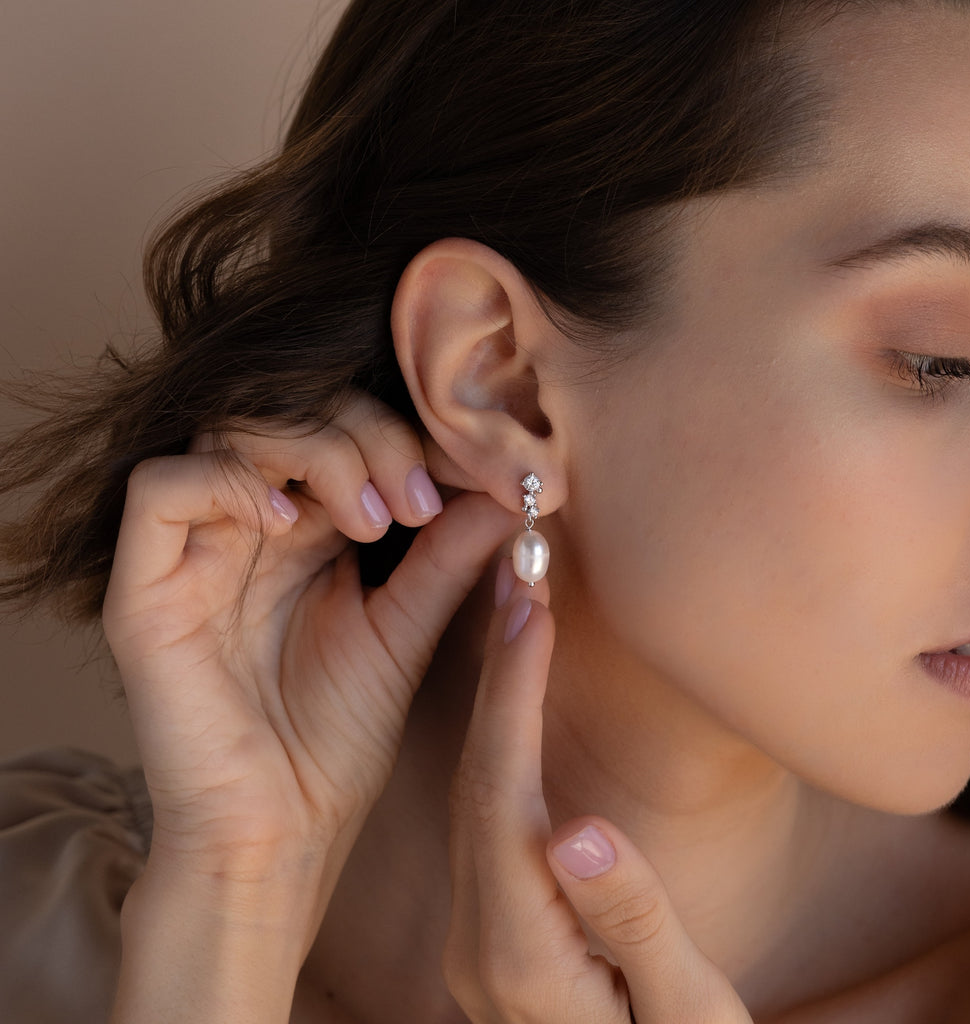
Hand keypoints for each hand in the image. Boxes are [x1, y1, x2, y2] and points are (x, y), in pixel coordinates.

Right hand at [103, 395, 514, 930]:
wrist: (281, 831)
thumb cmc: (338, 739)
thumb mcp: (405, 630)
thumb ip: (447, 557)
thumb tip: (509, 489)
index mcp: (305, 531)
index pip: (340, 430)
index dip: (400, 434)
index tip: (463, 475)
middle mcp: (246, 528)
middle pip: (288, 412)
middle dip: (365, 436)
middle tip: (415, 499)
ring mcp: (192, 553)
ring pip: (230, 432)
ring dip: (312, 451)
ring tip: (369, 518)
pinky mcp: (143, 590)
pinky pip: (160, 490)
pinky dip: (226, 483)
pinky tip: (284, 524)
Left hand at [444, 565, 752, 1022]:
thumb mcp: (685, 1011)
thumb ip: (631, 922)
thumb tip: (578, 828)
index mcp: (518, 958)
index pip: (503, 798)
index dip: (513, 695)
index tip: (529, 610)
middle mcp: (476, 943)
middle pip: (478, 783)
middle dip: (497, 675)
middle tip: (516, 581)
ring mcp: (476, 937)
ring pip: (476, 794)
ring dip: (497, 701)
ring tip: (520, 616)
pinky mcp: (493, 927)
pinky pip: (488, 815)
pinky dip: (504, 744)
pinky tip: (521, 696)